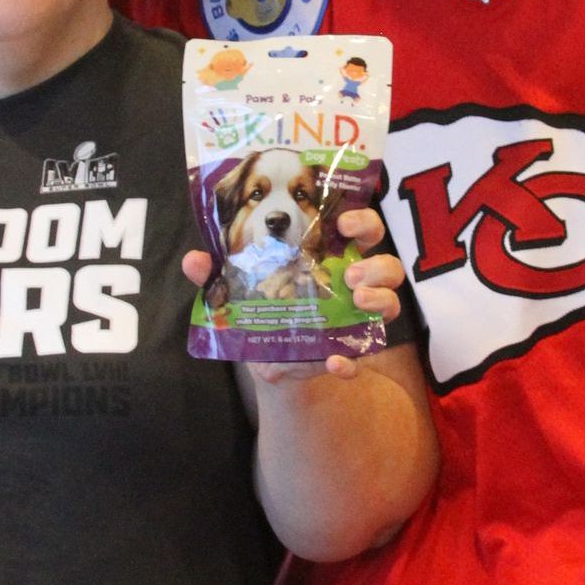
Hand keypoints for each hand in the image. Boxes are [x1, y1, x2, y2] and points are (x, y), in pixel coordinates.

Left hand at [181, 207, 405, 380]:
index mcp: (331, 256)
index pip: (361, 228)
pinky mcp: (351, 353)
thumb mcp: (239, 290)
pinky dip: (351, 361)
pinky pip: (363, 357)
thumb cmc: (263, 309)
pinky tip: (334, 363)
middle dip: (376, 265)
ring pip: (390, 302)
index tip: (343, 223)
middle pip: (387, 264)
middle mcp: (353, 283)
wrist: (268, 360)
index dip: (361, 221)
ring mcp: (358, 318)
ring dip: (378, 300)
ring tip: (355, 301)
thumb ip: (217, 275)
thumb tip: (193, 260)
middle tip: (351, 274)